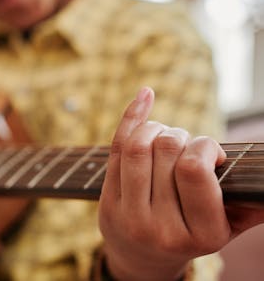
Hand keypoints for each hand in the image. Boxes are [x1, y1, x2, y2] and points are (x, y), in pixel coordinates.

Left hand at [98, 87, 228, 280]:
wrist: (143, 259)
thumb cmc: (191, 233)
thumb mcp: (226, 225)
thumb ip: (248, 201)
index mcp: (203, 233)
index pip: (193, 168)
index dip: (203, 145)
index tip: (208, 150)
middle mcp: (162, 228)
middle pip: (165, 150)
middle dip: (178, 135)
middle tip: (182, 144)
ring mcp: (129, 216)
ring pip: (137, 147)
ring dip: (154, 127)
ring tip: (163, 134)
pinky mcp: (106, 203)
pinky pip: (116, 149)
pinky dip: (132, 117)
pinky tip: (145, 97)